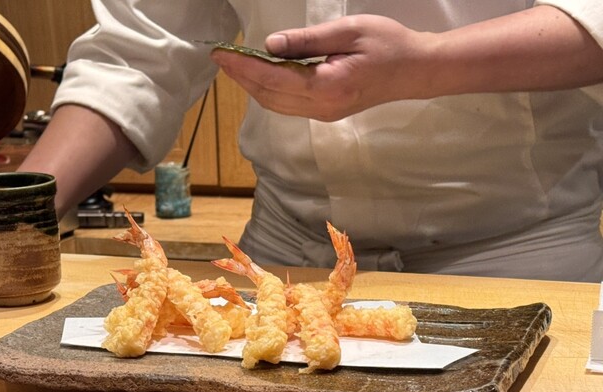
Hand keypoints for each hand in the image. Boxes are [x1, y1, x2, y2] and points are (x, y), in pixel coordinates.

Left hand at [211, 8, 602, 121]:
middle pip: (269, 96)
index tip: (221, 53)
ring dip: (253, 87)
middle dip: (241, 77)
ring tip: (234, 66)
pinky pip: (288, 106)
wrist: (416, 72)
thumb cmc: (388, 45)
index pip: (273, 78)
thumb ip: (307, 41)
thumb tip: (270, 46)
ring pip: (276, 105)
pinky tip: (261, 77)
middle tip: (220, 57)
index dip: (243, 66)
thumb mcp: (348, 32)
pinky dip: (269, 92)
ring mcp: (324, 113)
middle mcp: (321, 107)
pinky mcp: (327, 112)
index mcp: (327, 86)